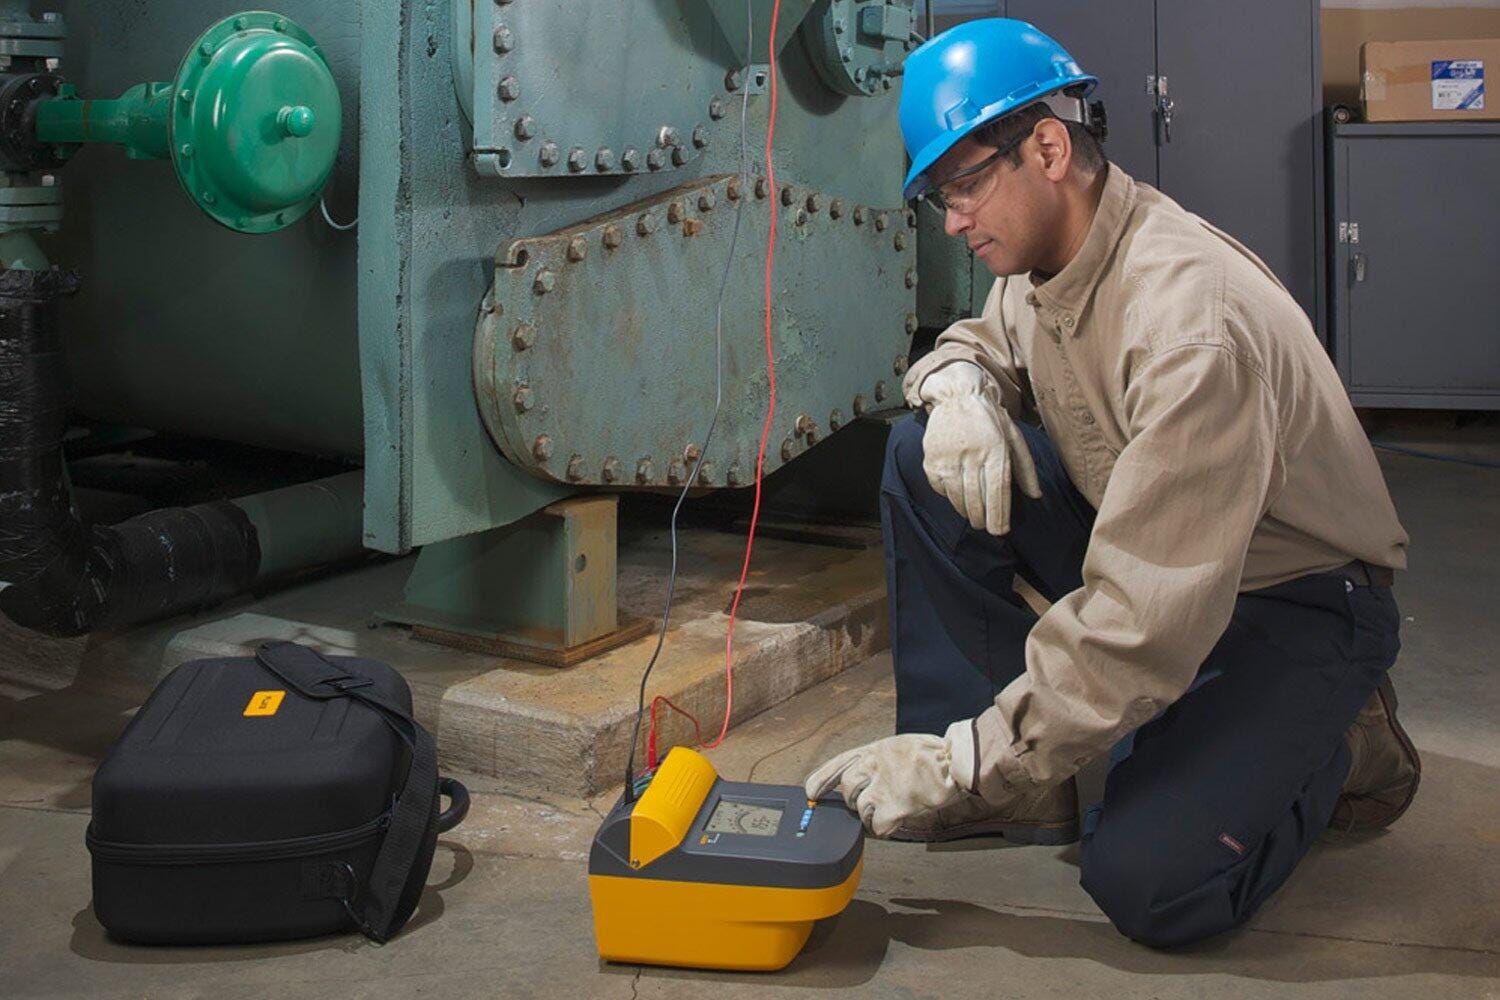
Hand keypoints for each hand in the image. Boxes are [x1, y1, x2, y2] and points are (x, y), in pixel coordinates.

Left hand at [805, 719, 977, 837]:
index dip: (820, 781)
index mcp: (871, 751)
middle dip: (854, 800)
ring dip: (871, 815)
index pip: (836, 765)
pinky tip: (894, 821)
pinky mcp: (893, 808)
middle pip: (846, 791)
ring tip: (888, 809)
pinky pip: (876, 827)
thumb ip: (876, 761)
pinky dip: (883, 828)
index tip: (811, 793)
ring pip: (860, 811)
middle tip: (871, 801)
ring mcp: (880, 788)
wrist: (952, 762)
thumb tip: (862, 774)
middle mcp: (871, 768)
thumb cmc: (930, 754)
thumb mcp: (895, 746)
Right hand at [918, 362, 1041, 535]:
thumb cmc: (990, 419)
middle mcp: (971, 455)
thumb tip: (1035, 495)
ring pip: (958, 498)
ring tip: (973, 515)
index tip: (1000, 530)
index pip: (997, 492)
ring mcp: (948, 458)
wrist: (958, 396)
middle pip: (977, 500)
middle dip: (982, 519)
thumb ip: (1026, 468)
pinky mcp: (931, 460)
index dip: (998, 516)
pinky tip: (957, 494)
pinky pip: (941, 489)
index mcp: (995, 450)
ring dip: (966, 512)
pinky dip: (949, 497)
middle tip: (985, 526)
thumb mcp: (1014, 437)